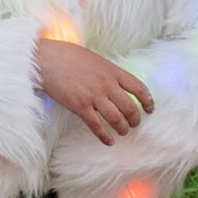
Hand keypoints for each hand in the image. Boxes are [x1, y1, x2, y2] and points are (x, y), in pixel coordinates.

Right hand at [35, 36, 154, 145]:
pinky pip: (96, 125)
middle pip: (129, 107)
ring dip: (122, 128)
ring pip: (116, 118)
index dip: (147, 100)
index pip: (138, 88)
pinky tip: (109, 141)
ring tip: (123, 132)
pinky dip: (105, 136)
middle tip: (135, 124)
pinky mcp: (80, 106)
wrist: (48, 60)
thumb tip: (117, 83)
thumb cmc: (69, 56)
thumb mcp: (95, 60)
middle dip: (135, 119)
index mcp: (113, 71)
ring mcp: (94, 96)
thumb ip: (108, 72)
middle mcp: (107, 84)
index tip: (150, 109)